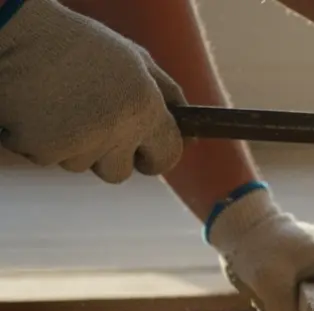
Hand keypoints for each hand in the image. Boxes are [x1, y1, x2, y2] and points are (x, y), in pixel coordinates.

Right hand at [0, 0, 184, 182]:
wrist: (15, 32)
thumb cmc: (78, 44)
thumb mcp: (136, 60)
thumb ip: (168, 96)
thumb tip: (194, 136)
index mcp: (145, 109)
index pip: (168, 157)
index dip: (156, 156)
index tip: (146, 152)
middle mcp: (117, 132)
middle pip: (121, 172)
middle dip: (110, 155)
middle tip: (92, 121)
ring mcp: (79, 144)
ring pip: (82, 165)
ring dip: (73, 144)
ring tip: (60, 104)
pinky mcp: (43, 150)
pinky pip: (49, 157)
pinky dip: (42, 140)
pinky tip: (37, 109)